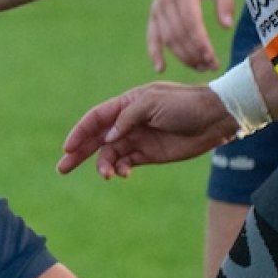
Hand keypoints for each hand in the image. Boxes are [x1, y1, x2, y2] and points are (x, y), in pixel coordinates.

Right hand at [57, 82, 238, 177]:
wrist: (215, 118)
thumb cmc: (185, 104)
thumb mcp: (152, 103)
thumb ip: (126, 119)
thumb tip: (107, 138)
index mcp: (126, 104)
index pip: (95, 119)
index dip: (79, 132)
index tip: (68, 148)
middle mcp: (127, 122)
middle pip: (96, 139)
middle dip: (78, 154)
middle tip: (62, 168)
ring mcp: (137, 139)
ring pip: (109, 154)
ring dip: (103, 165)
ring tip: (106, 175)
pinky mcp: (148, 154)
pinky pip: (125, 163)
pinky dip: (120, 169)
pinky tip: (122, 173)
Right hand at [146, 0, 234, 72]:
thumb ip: (225, 1)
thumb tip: (225, 27)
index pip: (191, 24)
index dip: (201, 44)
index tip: (213, 59)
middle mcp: (167, 1)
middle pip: (179, 35)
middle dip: (195, 54)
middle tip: (211, 67)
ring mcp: (157, 8)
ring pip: (168, 39)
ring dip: (182, 57)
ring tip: (200, 67)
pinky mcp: (153, 13)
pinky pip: (152, 36)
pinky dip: (154, 53)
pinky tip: (161, 68)